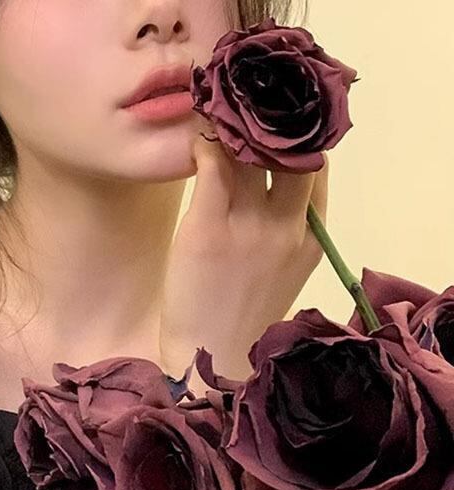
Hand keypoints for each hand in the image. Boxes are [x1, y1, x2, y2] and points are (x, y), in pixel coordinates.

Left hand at [159, 128, 329, 381]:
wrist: (210, 360)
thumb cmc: (239, 317)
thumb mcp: (278, 272)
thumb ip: (281, 229)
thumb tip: (262, 184)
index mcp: (311, 238)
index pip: (315, 169)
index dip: (297, 140)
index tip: (275, 124)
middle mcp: (288, 227)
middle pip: (292, 151)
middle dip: (274, 122)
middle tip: (247, 105)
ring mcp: (249, 227)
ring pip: (252, 151)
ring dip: (236, 124)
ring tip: (218, 109)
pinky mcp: (208, 230)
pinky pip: (213, 166)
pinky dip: (207, 143)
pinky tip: (198, 135)